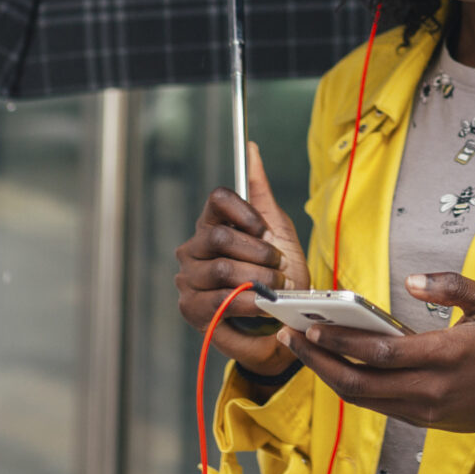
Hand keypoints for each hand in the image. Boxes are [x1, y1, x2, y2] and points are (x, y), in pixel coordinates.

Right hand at [175, 144, 308, 374]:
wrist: (285, 323)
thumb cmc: (281, 277)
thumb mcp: (278, 231)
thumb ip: (261, 192)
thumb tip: (253, 150)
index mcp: (212, 225)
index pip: (218, 198)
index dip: (246, 212)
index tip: (265, 230)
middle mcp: (194, 249)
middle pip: (220, 235)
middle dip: (259, 252)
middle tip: (277, 266)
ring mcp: (189, 279)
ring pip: (223, 268)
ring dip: (258, 278)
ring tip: (275, 287)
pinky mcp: (192, 309)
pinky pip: (220, 298)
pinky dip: (250, 300)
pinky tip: (263, 304)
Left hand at [275, 272, 474, 450]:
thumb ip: (454, 285)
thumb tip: (413, 281)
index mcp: (446, 356)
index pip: (382, 353)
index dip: (342, 341)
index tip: (311, 325)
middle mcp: (429, 389)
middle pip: (359, 382)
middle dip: (318, 360)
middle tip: (288, 336)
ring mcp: (421, 409)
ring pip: (360, 397)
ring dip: (326, 373)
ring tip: (300, 347)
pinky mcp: (418, 420)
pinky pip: (373, 403)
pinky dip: (347, 384)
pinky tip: (329, 362)